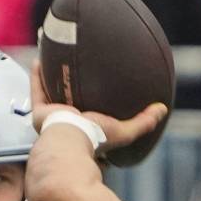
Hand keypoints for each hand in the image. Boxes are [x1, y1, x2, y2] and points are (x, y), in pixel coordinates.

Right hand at [30, 60, 166, 150]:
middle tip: (77, 72)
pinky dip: (38, 76)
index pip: (91, 117)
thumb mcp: (125, 131)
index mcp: (87, 130)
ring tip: (56, 60)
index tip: (99, 92)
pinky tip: (40, 58)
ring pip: (51, 93)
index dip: (95, 106)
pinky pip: (37, 89)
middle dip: (73, 89)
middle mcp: (68, 124)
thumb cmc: (95, 141)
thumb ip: (144, 122)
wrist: (70, 142)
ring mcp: (53, 117)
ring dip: (53, 78)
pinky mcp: (41, 111)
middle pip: (71, 102)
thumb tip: (163, 109)